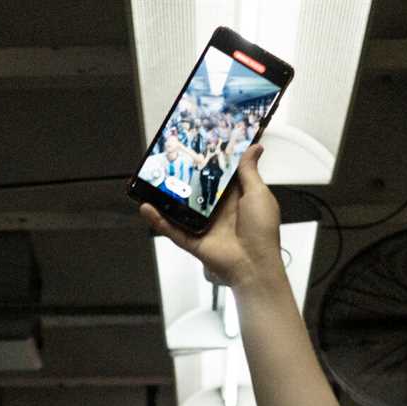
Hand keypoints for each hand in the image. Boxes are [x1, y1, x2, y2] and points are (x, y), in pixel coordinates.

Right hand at [138, 145, 282, 290]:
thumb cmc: (260, 229)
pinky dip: (158, 221)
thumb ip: (249, 171)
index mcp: (234, 197)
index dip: (209, 159)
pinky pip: (172, 230)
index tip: (198, 140)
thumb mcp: (258, 193)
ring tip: (150, 179)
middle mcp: (217, 210)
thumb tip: (254, 147)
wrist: (254, 264)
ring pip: (179, 209)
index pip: (218, 174)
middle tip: (168, 154)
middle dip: (183, 174)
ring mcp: (203, 226)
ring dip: (165, 196)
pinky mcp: (193, 241)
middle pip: (196, 189)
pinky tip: (146, 207)